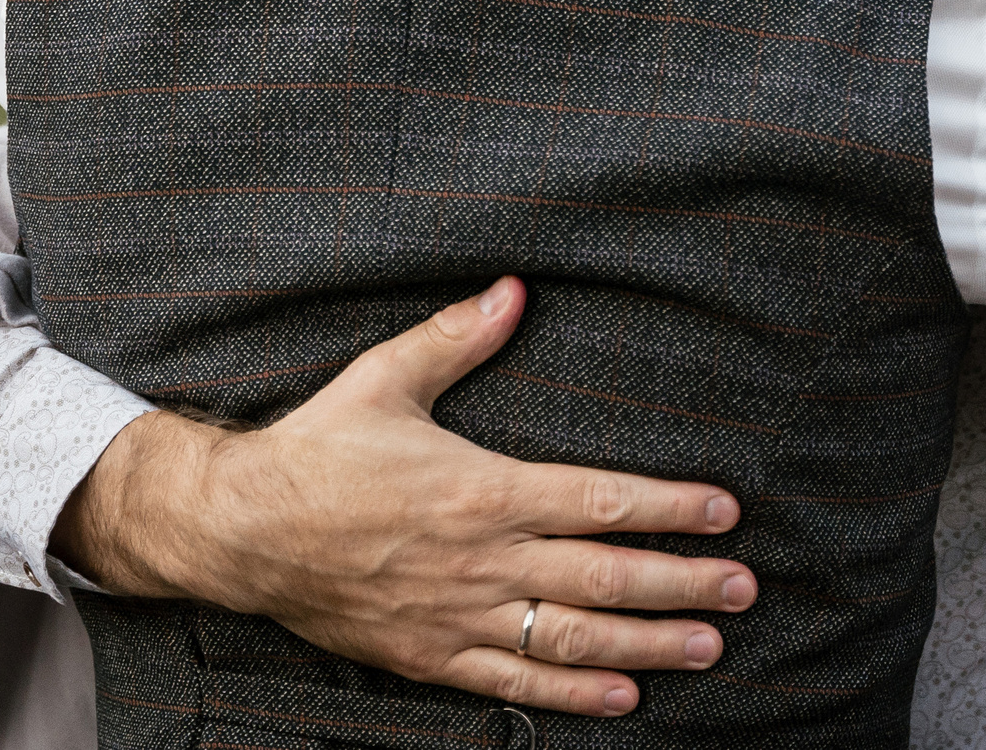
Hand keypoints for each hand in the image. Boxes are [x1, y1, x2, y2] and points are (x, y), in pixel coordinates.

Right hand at [55, 276, 754, 716]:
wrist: (241, 530)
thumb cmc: (317, 450)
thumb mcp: (386, 378)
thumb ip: (457, 337)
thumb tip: (514, 288)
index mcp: (482, 487)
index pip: (599, 500)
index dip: (669, 507)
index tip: (724, 510)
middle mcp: (482, 558)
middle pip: (604, 576)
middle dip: (683, 583)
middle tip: (744, 589)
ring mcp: (459, 614)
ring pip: (573, 636)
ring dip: (648, 644)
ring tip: (709, 648)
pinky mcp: (431, 655)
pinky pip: (515, 681)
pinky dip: (573, 692)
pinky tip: (623, 696)